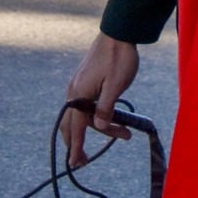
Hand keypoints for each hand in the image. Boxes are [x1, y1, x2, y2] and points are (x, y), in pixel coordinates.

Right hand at [59, 33, 138, 168]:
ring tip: (125, 134)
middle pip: (72, 124)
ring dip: (101, 127)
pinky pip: (85, 106)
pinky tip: (112, 120)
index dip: (76, 147)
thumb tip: (100, 127)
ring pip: (83, 115)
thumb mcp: (116, 86)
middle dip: (77, 143)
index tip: (75, 164)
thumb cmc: (119, 58)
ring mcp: (78, 86)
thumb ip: (106, 108)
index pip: (76, 127)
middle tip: (85, 161)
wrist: (118, 33)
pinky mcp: (85, 82)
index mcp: (79, 94)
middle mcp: (74, 92)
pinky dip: (97, 117)